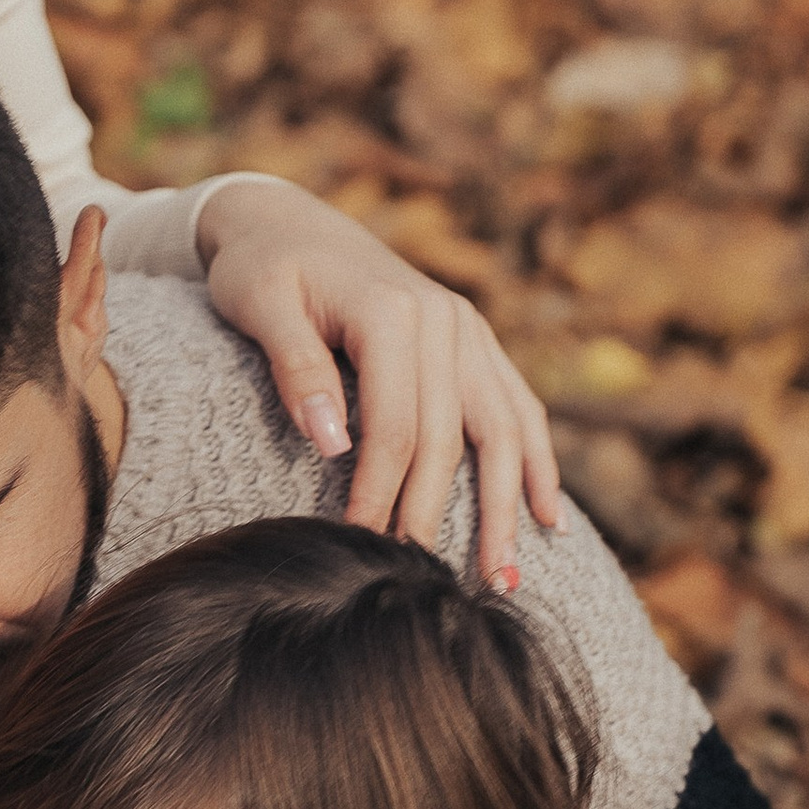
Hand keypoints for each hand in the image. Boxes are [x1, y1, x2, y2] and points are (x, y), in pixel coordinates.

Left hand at [196, 179, 561, 585]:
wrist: (286, 221)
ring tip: (506, 578)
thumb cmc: (261, 269)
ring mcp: (466, 328)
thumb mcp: (259, 306)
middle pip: (452, 438)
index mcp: (393, 312)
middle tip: (434, 588)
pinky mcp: (472, 339)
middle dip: (446, 517)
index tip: (362, 548)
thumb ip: (297, 370)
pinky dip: (535, 460)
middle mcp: (444, 319)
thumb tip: (332, 443)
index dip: (381, 494)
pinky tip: (549, 516)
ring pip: (502, 427)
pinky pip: (515, 404)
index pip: (396, 427)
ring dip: (509, 505)